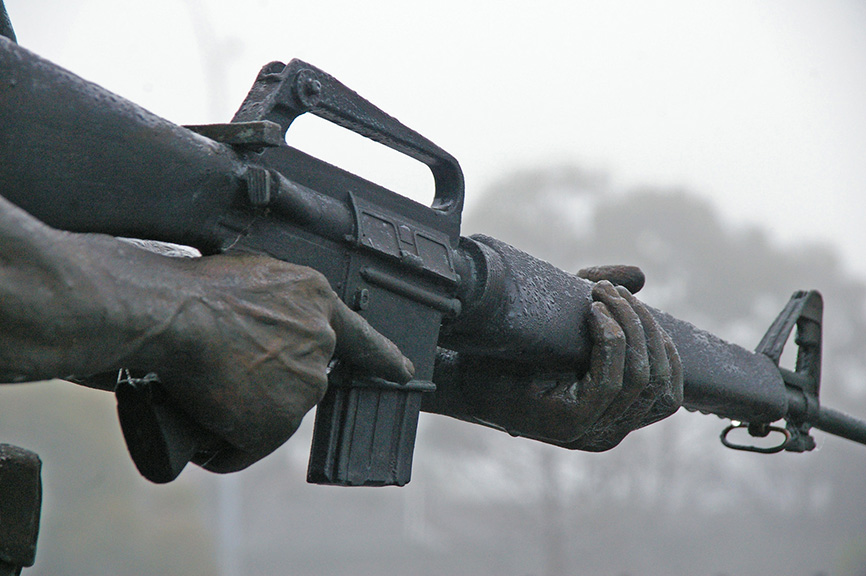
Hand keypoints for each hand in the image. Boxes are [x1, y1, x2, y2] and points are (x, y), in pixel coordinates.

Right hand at [0, 194, 412, 471]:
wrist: (176, 315)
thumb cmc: (197, 289)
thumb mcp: (253, 278)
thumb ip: (276, 304)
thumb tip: (260, 335)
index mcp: (317, 301)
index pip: (363, 338)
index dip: (384, 358)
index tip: (404, 372)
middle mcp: (320, 343)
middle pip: (301, 380)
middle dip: (267, 383)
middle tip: (223, 370)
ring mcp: (304, 384)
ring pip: (273, 414)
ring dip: (243, 414)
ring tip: (204, 387)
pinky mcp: (278, 422)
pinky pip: (248, 447)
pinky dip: (226, 447)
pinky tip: (203, 426)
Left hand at [429, 270, 681, 450]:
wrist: (460, 373)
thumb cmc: (509, 351)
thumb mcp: (566, 326)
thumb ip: (603, 304)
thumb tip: (639, 277)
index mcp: (612, 417)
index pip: (668, 395)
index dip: (663, 346)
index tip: (636, 305)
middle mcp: (607, 432)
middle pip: (658, 381)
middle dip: (643, 326)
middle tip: (611, 290)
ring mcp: (590, 433)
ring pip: (638, 378)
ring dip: (627, 326)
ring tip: (600, 294)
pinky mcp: (569, 425)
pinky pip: (609, 380)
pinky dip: (608, 340)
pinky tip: (591, 314)